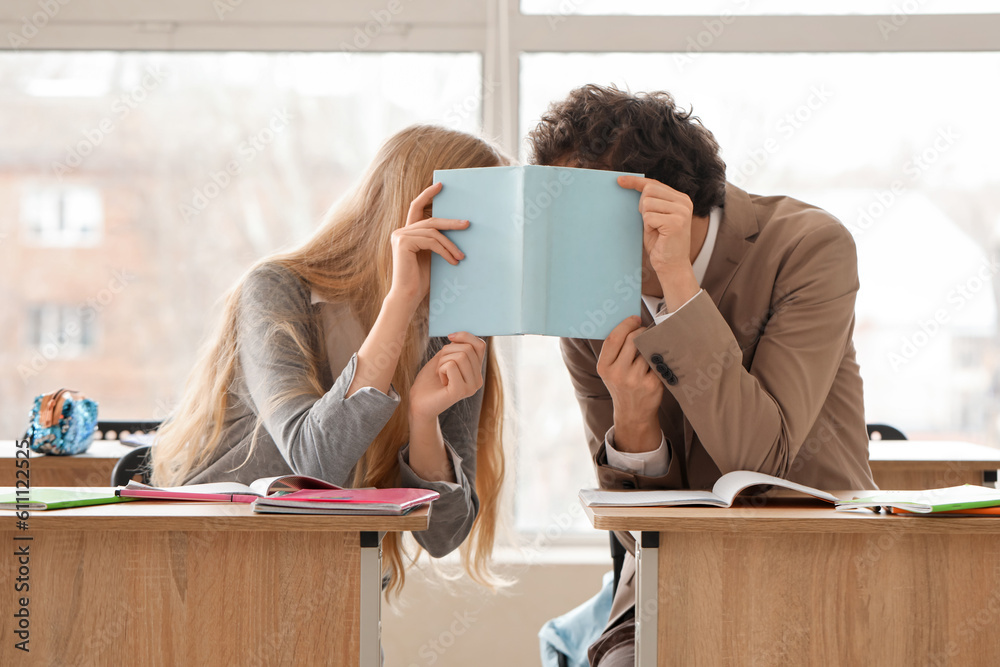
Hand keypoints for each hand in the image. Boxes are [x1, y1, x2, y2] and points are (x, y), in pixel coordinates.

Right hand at [388, 182, 468, 310]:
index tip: (440, 185)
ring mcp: (400, 236)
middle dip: (451, 222)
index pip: (416, 207)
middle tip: (467, 224)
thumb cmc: (421, 279)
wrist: (408, 296)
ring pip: (433, 232)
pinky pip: (430, 242)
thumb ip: (437, 241)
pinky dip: (445, 251)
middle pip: (430, 220)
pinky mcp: (403, 243)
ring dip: (451, 244)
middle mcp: (401, 232)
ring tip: (462, 257)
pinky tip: (453, 261)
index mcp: (407, 233)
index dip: (427, 195)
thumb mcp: (432, 255)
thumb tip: (458, 227)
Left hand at [410, 332, 486, 419]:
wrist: (418, 402)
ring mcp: (471, 387)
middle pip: (467, 349)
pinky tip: (440, 381)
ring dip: (443, 362)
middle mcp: (477, 380)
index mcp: (477, 372)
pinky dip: (441, 369)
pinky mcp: (460, 391)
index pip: (480, 345)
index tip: (450, 337)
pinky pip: (452, 366)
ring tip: (441, 375)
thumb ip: (457, 347)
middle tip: (440, 367)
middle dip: (448, 352)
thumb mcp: (445, 357)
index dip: (465, 336)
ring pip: (461, 356)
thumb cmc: (430, 379)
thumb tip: (460, 334)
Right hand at [598, 316, 663, 452]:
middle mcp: (618, 373)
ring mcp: (635, 380)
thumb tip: (632, 322)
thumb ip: (616, 350)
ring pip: (646, 350)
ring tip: (648, 353)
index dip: (626, 324)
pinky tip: (656, 364)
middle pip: (632, 340)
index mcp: (604, 367)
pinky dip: (658, 359)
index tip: (635, 318)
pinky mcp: (652, 384)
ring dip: (650, 347)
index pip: (614, 338)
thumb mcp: (610, 370)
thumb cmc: (622, 385)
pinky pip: (657, 361)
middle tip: (645, 331)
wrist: (633, 413)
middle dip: (641, 331)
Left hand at [618, 175, 699, 309]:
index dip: (636, 182)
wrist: (672, 266)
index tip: (619, 180)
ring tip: (656, 230)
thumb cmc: (661, 243)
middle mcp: (684, 202)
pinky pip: (649, 217)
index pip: (654, 183)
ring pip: (647, 204)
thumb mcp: (655, 217)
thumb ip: (650, 202)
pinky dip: (648, 227)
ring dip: (646, 219)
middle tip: (650, 223)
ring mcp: (682, 211)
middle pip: (649, 190)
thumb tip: (628, 185)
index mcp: (680, 199)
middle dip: (642, 207)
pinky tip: (658, 234)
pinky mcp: (676, 222)